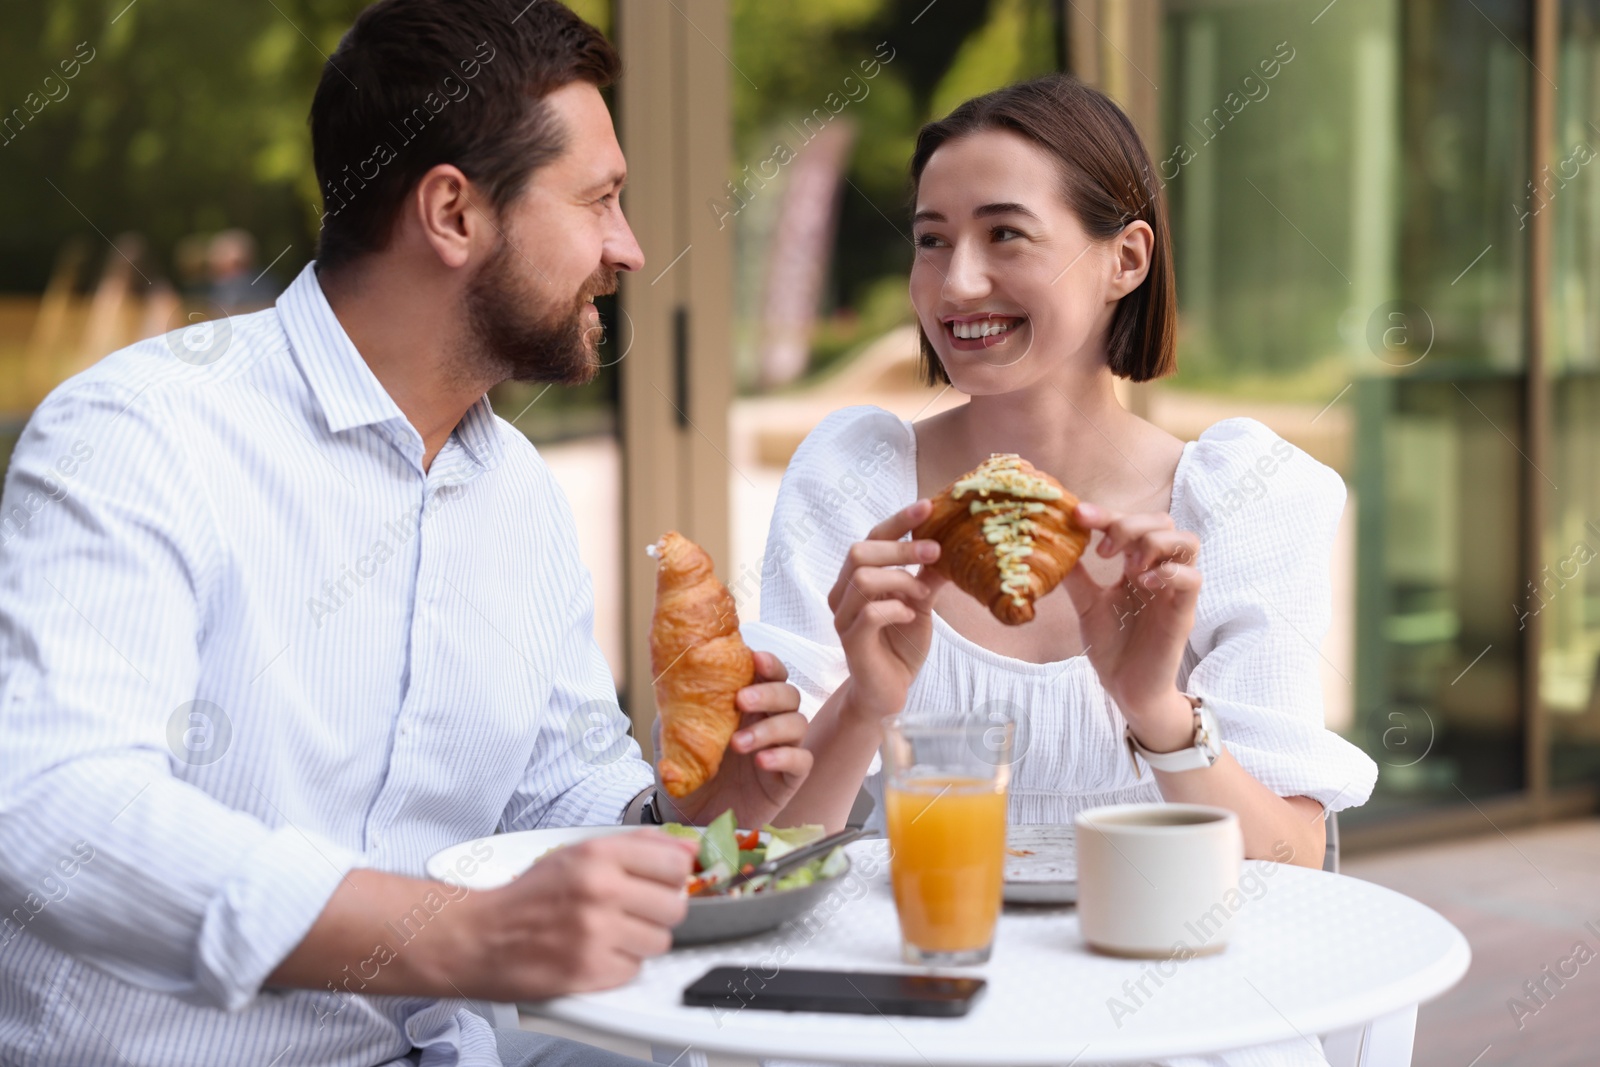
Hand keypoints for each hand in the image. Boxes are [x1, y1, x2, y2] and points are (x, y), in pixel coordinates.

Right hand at [456, 829, 694, 998]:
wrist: (478, 936)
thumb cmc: (528, 896)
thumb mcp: (579, 853)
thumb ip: (638, 846)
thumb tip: (689, 848)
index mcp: (598, 855)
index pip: (675, 863)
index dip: (673, 876)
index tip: (662, 882)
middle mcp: (599, 890)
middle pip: (675, 906)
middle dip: (658, 912)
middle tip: (633, 912)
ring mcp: (595, 932)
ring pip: (659, 942)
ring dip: (640, 941)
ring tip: (611, 933)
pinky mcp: (588, 971)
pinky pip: (634, 971)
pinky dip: (619, 966)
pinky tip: (595, 953)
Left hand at [661, 651, 812, 827]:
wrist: (688, 813)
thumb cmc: (689, 768)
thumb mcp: (676, 734)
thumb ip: (681, 708)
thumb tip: (676, 681)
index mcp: (747, 704)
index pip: (770, 674)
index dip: (769, 664)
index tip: (756, 659)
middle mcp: (768, 721)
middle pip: (789, 694)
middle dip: (769, 693)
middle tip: (741, 701)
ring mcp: (781, 749)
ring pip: (798, 723)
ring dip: (770, 728)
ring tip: (738, 744)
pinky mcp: (787, 779)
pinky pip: (802, 761)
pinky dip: (785, 756)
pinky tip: (762, 761)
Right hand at [826, 499, 947, 722]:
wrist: (890, 693)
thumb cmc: (901, 645)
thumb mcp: (920, 603)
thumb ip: (927, 575)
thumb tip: (951, 544)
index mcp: (857, 579)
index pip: (872, 538)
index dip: (899, 521)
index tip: (928, 505)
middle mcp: (843, 594)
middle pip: (859, 551)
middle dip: (901, 548)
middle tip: (936, 551)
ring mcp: (844, 618)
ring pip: (863, 578)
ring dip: (902, 580)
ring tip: (922, 594)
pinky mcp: (852, 642)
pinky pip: (870, 613)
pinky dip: (896, 607)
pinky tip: (910, 615)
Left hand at [1063, 502, 1201, 750]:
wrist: (1125, 688)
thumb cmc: (1112, 645)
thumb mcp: (1087, 604)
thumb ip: (1076, 576)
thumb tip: (1052, 546)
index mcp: (1136, 566)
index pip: (1131, 523)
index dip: (1106, 514)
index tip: (1077, 514)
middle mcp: (1158, 572)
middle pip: (1164, 523)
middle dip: (1131, 524)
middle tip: (1104, 550)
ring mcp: (1173, 591)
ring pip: (1187, 542)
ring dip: (1155, 542)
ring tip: (1128, 564)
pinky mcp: (1183, 613)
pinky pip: (1193, 578)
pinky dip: (1169, 572)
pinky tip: (1141, 581)